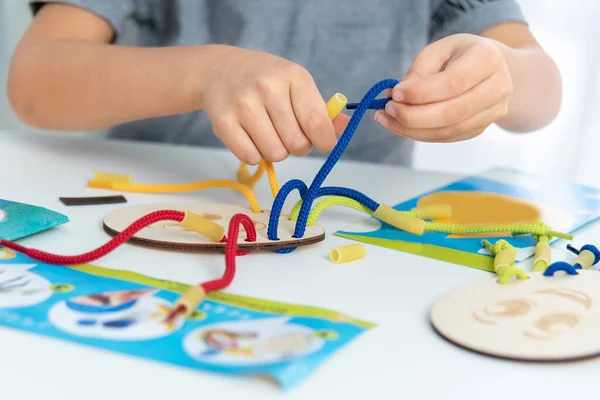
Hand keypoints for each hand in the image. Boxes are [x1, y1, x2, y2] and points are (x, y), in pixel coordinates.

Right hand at [199, 46, 348, 163]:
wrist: (219, 69)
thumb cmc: (266, 80)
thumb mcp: (296, 84)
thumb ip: (322, 110)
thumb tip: (346, 127)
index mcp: (294, 76)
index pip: (317, 124)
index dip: (324, 142)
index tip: (321, 142)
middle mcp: (269, 88)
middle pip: (297, 144)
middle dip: (297, 146)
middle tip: (287, 133)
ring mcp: (244, 105)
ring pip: (275, 154)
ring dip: (275, 151)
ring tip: (268, 133)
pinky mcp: (223, 122)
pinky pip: (250, 157)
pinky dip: (255, 154)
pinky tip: (251, 137)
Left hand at [375, 34, 512, 141]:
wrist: (491, 69)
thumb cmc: (460, 56)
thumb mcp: (439, 50)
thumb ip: (418, 72)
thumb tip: (395, 95)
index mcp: (488, 59)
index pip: (453, 83)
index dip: (421, 93)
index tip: (395, 93)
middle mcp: (498, 88)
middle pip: (452, 112)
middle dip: (413, 116)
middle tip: (387, 110)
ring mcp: (492, 112)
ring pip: (448, 130)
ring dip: (412, 129)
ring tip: (387, 118)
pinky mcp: (481, 128)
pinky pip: (447, 137)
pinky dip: (420, 134)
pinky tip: (401, 125)